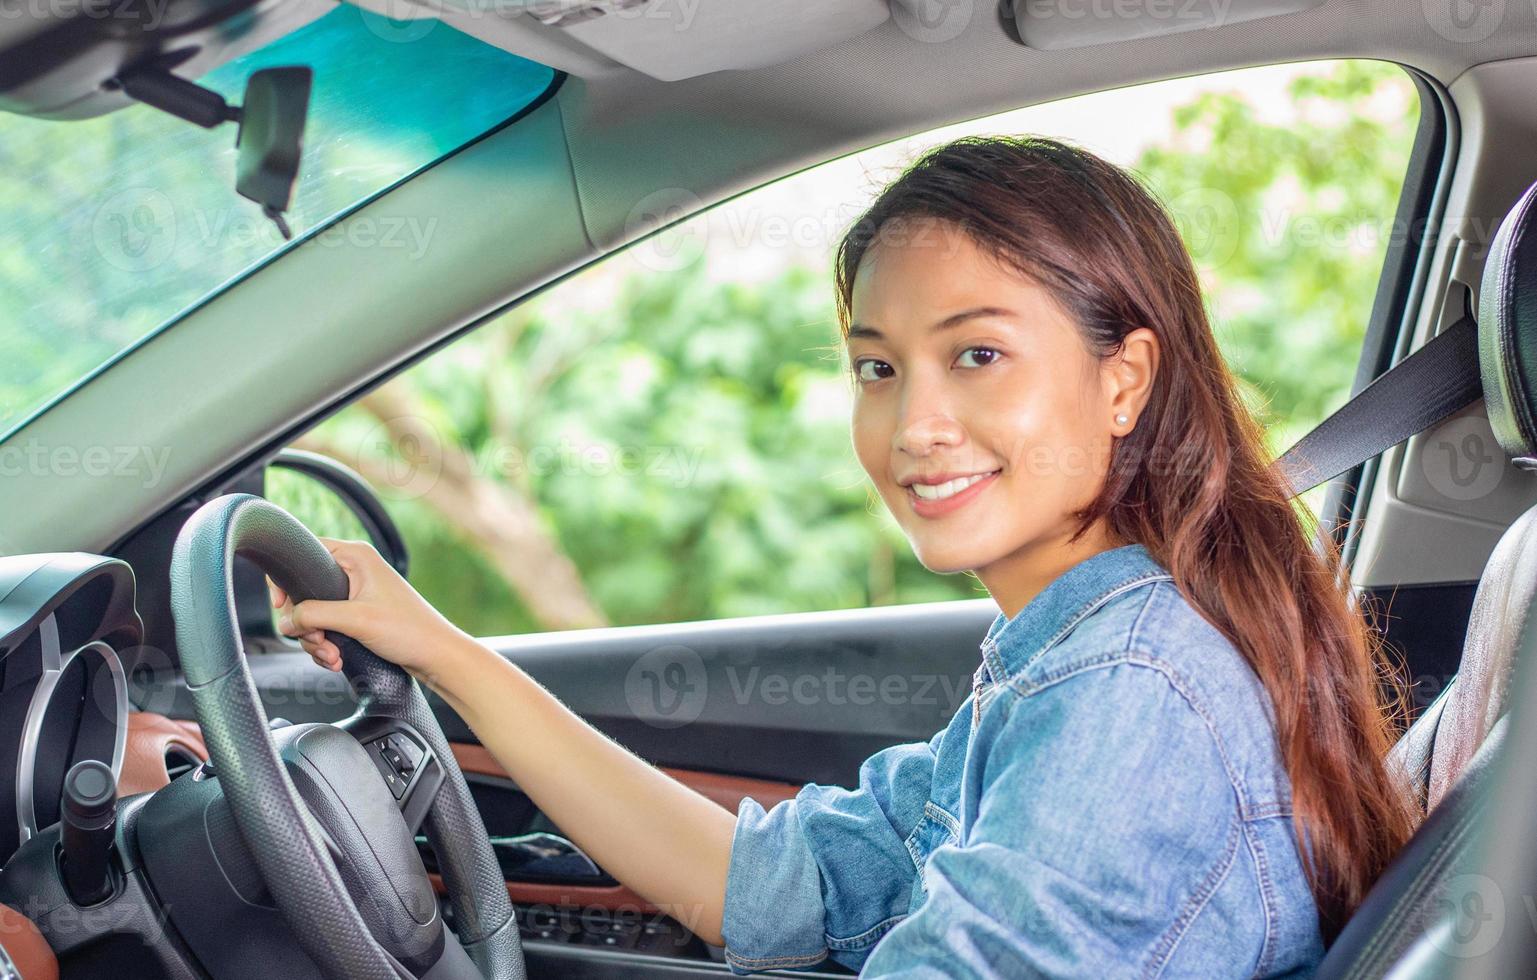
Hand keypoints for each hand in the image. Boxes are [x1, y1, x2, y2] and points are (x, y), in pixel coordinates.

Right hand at [267, 538, 465, 679]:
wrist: (436, 656)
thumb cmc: (409, 631)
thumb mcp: (356, 620)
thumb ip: (314, 615)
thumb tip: (286, 620)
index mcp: (356, 556)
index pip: (303, 553)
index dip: (285, 580)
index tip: (283, 606)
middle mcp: (354, 569)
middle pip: (304, 592)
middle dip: (306, 624)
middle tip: (319, 641)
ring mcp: (355, 593)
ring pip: (313, 615)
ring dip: (316, 640)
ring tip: (333, 656)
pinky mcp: (357, 614)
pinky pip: (327, 627)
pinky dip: (326, 646)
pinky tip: (337, 660)